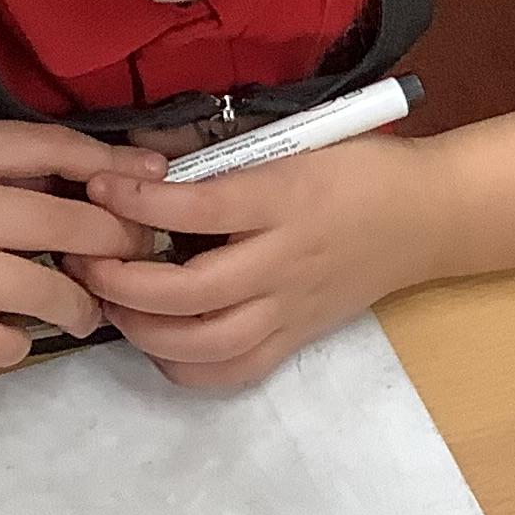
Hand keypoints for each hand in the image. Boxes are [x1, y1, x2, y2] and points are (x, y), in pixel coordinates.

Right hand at [0, 121, 159, 367]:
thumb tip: (104, 179)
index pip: (51, 148)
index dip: (114, 168)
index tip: (154, 182)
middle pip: (72, 225)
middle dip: (118, 246)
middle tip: (131, 259)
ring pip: (50, 293)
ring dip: (82, 306)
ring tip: (83, 310)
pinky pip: (8, 344)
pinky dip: (21, 342)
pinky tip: (12, 333)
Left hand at [73, 133, 426, 389]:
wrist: (428, 218)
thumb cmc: (358, 169)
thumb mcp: (297, 142)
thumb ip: (223, 156)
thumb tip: (142, 158)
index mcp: (286, 199)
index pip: (198, 209)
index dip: (137, 202)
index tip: (98, 186)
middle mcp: (285, 261)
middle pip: (189, 292)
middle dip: (121, 280)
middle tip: (86, 256)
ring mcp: (291, 309)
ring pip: (205, 344)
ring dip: (143, 330)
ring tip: (113, 302)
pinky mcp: (297, 338)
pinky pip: (233, 372)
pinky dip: (184, 366)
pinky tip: (159, 340)